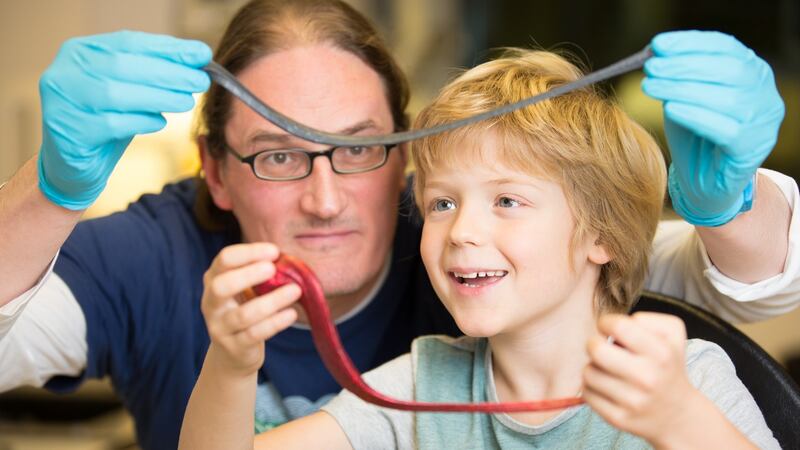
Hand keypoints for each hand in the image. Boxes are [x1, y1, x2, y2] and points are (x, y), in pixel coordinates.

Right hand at [38, 30, 211, 209]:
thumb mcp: (128, 90)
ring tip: (186, 102)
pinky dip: (141, 121)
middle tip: (200, 80)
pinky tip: (160, 122)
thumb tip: (198, 60)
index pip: (128, 42)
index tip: (201, 54)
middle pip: (122, 65)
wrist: (73, 164)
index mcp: (80, 52)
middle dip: (168, 72)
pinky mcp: (69, 132)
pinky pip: (110, 124)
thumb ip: (154, 73)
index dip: (168, 48)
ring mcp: (62, 101)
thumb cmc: (105, 120)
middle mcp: (65, 72)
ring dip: (159, 97)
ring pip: (116, 93)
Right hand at [201, 243, 300, 376]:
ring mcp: (220, 327)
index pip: (224, 260)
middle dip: (248, 275)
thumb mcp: (247, 289)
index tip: (274, 251)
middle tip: (273, 269)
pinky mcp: (234, 347)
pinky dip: (275, 322)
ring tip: (295, 291)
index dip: (248, 252)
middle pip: (221, 286)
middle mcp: (211, 303)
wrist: (233, 353)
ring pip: (243, 315)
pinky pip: (254, 334)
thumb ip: (260, 274)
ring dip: (272, 301)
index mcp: (214, 280)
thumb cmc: (245, 309)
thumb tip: (289, 261)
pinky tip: (291, 314)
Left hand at [583, 313, 700, 444]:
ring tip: (608, 370)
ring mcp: (632, 401)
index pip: (618, 326)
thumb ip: (646, 319)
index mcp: (661, 353)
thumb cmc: (667, 364)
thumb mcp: (673, 333)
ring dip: (594, 367)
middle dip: (594, 344)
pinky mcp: (618, 418)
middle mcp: (647, 378)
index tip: (609, 329)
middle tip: (603, 349)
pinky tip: (606, 387)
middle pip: (596, 349)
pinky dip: (592, 387)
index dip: (606, 322)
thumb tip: (614, 326)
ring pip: (588, 372)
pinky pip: (586, 393)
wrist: (677, 414)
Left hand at [642, 30, 784, 225]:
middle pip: (729, 71)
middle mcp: (765, 96)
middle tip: (651, 67)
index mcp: (753, 74)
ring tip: (651, 85)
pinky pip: (725, 130)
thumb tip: (654, 53)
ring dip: (683, 89)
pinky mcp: (751, 151)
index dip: (691, 44)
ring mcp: (763, 124)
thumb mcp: (683, 98)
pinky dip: (695, 116)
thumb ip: (676, 76)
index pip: (727, 48)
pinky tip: (669, 109)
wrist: (701, 182)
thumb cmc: (693, 136)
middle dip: (684, 65)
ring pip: (727, 99)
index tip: (658, 45)